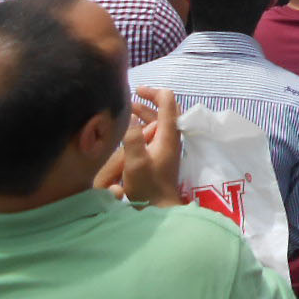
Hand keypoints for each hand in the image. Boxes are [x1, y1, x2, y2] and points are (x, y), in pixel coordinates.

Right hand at [96, 87, 183, 205]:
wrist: (160, 208)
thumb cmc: (148, 186)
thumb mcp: (135, 162)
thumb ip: (133, 138)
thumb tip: (130, 117)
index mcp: (169, 134)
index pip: (168, 102)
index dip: (154, 92)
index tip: (137, 90)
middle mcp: (172, 137)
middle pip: (165, 110)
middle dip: (148, 101)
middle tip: (130, 97)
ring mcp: (168, 146)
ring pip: (160, 122)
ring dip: (145, 114)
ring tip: (127, 111)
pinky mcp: (163, 155)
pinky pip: (157, 133)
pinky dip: (145, 126)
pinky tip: (132, 131)